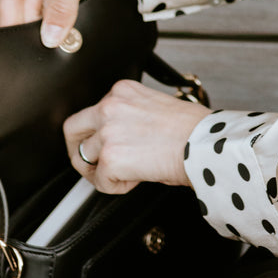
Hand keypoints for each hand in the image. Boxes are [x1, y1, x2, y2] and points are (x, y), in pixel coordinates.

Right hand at [0, 0, 138, 47]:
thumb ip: (62, 10)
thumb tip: (49, 37)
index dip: (12, 22)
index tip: (17, 47)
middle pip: (24, 3)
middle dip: (35, 25)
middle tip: (46, 46)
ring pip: (40, 6)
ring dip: (50, 23)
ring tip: (60, 38)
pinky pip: (55, 4)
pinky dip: (61, 17)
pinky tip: (66, 29)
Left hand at [63, 81, 211, 191]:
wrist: (205, 144)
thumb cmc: (193, 129)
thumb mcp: (156, 106)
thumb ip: (130, 115)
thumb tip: (122, 138)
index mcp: (123, 91)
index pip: (94, 111)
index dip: (101, 132)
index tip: (109, 144)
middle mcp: (110, 106)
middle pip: (72, 128)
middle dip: (78, 149)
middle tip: (92, 165)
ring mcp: (107, 132)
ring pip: (83, 157)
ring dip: (102, 171)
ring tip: (126, 174)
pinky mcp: (110, 158)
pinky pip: (100, 181)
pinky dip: (116, 187)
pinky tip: (137, 179)